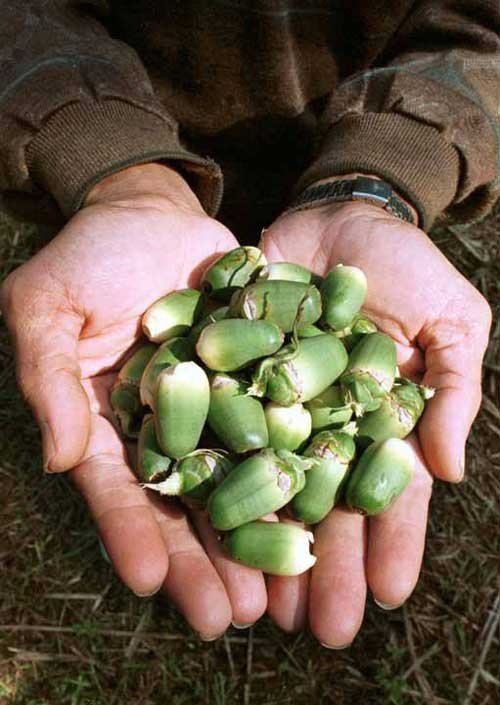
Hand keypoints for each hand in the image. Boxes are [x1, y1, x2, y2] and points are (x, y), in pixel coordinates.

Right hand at [0, 163, 266, 635]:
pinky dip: (297, 464)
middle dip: (203, 558)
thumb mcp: (46, 307)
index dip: (131, 533)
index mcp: (107, 421)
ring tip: (277, 590)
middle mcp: (165, 427)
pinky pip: (279, 425)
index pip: (117, 488)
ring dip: (255, 534)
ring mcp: (216, 407)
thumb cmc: (87, 256)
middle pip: (184, 502)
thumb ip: (47, 380)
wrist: (152, 213)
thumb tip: (58, 460)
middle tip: (228, 616)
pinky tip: (319, 507)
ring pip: (237, 478)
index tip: (151, 581)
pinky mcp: (258, 379)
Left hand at [260, 200, 490, 645]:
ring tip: (269, 605)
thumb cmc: (406, 265)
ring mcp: (278, 406)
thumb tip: (449, 471)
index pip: (392, 491)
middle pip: (328, 504)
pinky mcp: (234, 380)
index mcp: (383, 420)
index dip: (394, 541)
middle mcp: (327, 424)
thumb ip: (457, 390)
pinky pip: (226, 435)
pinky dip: (220, 479)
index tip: (389, 592)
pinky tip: (214, 529)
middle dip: (330, 565)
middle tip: (323, 627)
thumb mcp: (453, 319)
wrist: (338, 216)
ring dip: (273, 546)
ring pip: (274, 487)